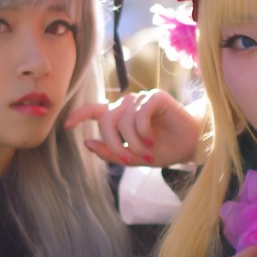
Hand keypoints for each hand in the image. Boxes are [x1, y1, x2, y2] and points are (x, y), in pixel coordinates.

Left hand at [67, 90, 201, 166]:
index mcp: (119, 117)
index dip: (79, 115)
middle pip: (106, 120)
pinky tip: (151, 139)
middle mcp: (127, 105)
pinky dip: (143, 130)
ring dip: (133, 142)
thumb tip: (86, 143)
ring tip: (147, 152)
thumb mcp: (132, 158)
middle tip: (128, 159)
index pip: (94, 111)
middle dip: (114, 144)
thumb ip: (111, 152)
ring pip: (123, 119)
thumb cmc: (162, 149)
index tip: (67, 126)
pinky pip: (140, 113)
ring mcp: (141, 99)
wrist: (190, 146)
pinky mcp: (156, 97)